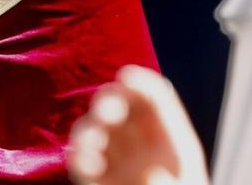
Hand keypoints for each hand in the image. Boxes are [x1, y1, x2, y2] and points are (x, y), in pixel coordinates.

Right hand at [68, 66, 208, 184]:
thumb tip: (150, 173)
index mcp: (171, 140)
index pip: (154, 99)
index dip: (141, 84)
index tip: (126, 77)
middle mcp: (142, 145)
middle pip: (121, 107)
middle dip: (109, 102)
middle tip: (105, 114)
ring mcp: (118, 161)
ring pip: (97, 130)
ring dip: (90, 129)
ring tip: (92, 143)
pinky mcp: (97, 181)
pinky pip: (83, 162)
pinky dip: (80, 157)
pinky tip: (85, 161)